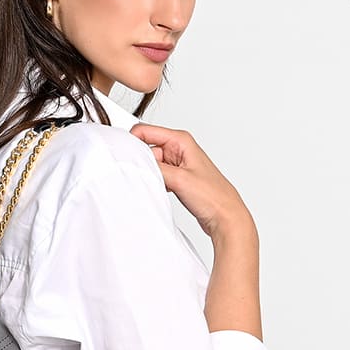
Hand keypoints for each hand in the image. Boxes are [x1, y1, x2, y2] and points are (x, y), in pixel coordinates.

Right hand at [128, 121, 250, 239]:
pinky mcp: (177, 177)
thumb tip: (133, 160)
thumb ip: (154, 167)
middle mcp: (179, 148)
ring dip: (149, 174)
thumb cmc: (213, 196)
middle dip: (140, 162)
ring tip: (158, 185)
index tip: (124, 157)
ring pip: (150, 164)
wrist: (226, 217)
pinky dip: (155, 182)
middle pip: (146, 148)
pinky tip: (160, 191)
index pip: (144, 131)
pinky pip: (157, 175)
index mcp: (180, 140)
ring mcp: (177, 163)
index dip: (131, 142)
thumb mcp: (179, 179)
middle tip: (144, 177)